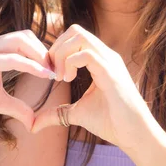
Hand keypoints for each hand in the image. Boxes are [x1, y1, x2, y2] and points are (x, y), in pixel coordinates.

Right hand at [0, 30, 55, 130]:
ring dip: (42, 55)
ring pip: (22, 41)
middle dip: (46, 51)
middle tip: (59, 70)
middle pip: (27, 36)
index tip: (57, 70)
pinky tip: (46, 76)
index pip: (26, 40)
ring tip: (54, 73)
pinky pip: (13, 58)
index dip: (43, 53)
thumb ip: (17, 107)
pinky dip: (32, 65)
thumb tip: (33, 121)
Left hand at [32, 25, 154, 150]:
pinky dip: (70, 63)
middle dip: (56, 48)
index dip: (57, 50)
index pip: (74, 37)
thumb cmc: (111, 123)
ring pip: (79, 36)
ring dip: (62, 54)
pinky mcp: (111, 72)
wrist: (133, 135)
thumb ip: (56, 113)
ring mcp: (110, 61)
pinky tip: (67, 79)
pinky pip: (86, 53)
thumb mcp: (76, 114)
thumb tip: (33, 124)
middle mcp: (106, 56)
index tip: (50, 73)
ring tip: (60, 76)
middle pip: (75, 30)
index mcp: (100, 60)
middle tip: (52, 72)